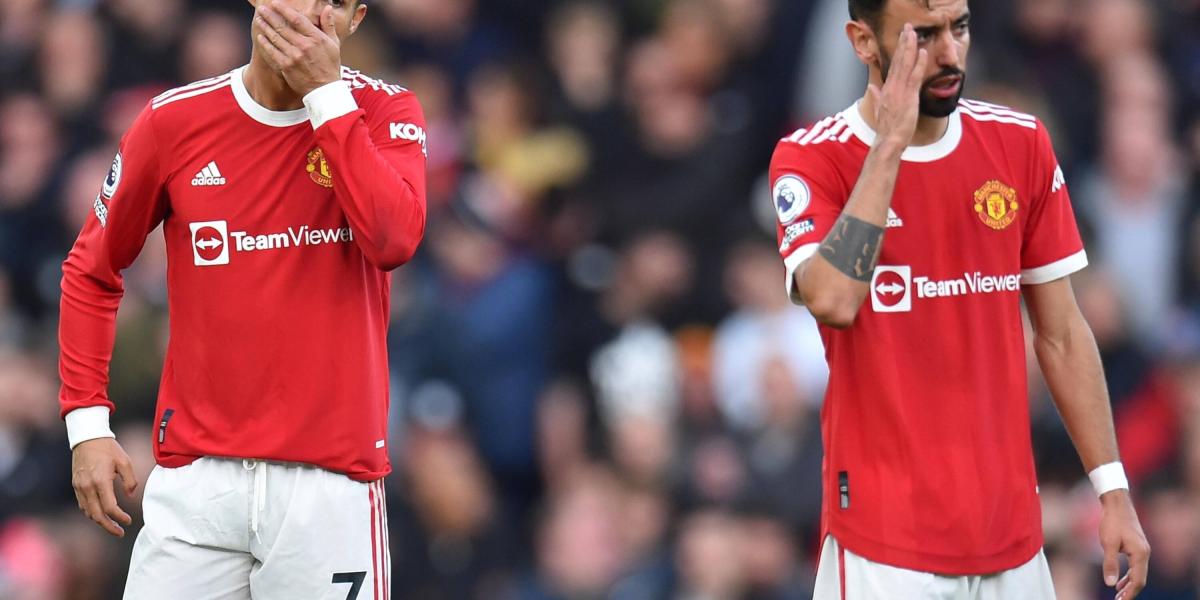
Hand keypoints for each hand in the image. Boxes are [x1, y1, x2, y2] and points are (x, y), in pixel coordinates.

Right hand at [72, 437, 137, 536]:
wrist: (87, 438)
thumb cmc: (108, 449)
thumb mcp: (125, 461)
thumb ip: (130, 480)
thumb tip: (129, 496)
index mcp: (101, 481)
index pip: (110, 507)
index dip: (120, 517)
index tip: (129, 521)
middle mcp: (87, 487)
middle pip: (96, 515)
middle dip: (109, 527)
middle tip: (120, 533)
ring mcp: (79, 487)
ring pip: (88, 512)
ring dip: (100, 521)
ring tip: (112, 525)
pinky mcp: (76, 485)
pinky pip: (83, 504)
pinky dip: (92, 512)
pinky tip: (101, 513)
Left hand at [253, 0, 341, 96]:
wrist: (325, 89)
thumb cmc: (330, 65)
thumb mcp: (334, 44)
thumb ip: (329, 25)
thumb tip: (328, 8)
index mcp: (316, 38)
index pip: (297, 19)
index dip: (284, 9)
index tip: (274, 3)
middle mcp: (304, 46)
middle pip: (283, 27)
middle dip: (270, 16)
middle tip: (261, 9)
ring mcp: (294, 56)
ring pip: (275, 38)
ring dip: (265, 27)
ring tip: (259, 20)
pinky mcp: (286, 66)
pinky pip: (273, 52)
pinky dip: (265, 44)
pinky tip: (261, 37)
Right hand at [867, 23, 927, 148]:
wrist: (888, 141)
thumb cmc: (887, 128)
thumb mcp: (880, 109)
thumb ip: (877, 95)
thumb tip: (872, 87)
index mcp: (886, 89)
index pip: (894, 65)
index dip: (898, 50)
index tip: (902, 37)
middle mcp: (892, 87)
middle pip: (898, 60)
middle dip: (903, 42)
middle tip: (907, 27)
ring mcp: (899, 91)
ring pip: (905, 64)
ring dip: (909, 47)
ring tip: (913, 33)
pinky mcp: (908, 97)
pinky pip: (914, 77)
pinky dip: (918, 64)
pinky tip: (921, 52)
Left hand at [1099, 490, 1150, 599]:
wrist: (1117, 504)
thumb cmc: (1112, 522)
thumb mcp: (1108, 543)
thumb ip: (1110, 564)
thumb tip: (1110, 584)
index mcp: (1140, 554)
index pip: (1137, 580)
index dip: (1129, 593)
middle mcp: (1144, 553)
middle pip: (1140, 579)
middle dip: (1130, 592)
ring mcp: (1142, 550)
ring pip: (1138, 573)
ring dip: (1129, 585)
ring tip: (1118, 595)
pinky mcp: (1137, 547)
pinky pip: (1135, 566)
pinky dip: (1128, 575)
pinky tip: (1119, 580)